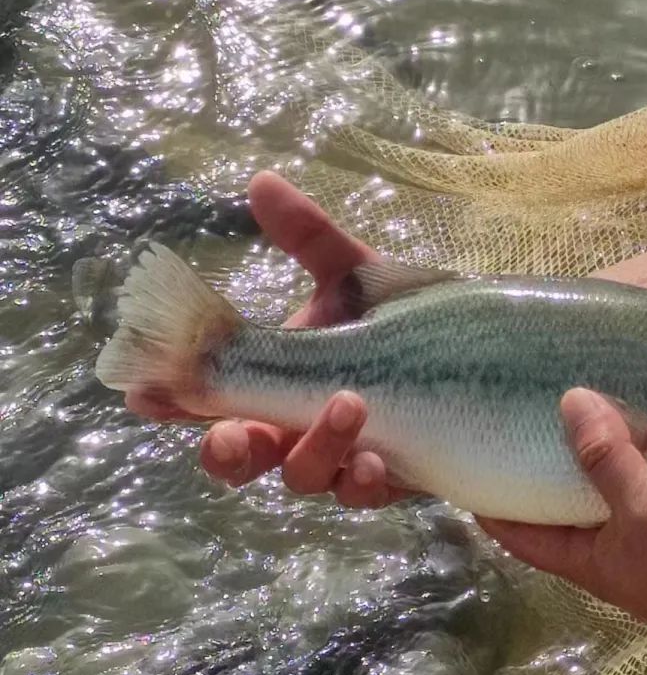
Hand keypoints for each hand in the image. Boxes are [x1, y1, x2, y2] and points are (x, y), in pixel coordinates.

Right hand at [128, 171, 409, 507]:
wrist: (473, 357)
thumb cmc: (399, 318)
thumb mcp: (353, 275)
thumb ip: (308, 236)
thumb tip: (262, 181)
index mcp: (276, 382)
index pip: (214, 398)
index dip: (176, 402)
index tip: (146, 395)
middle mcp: (297, 427)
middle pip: (243, 458)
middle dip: (229, 450)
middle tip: (230, 435)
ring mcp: (341, 458)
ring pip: (307, 476)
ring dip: (317, 447)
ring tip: (349, 403)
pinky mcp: (389, 478)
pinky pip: (365, 493)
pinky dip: (362, 479)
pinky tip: (376, 459)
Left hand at [477, 388, 646, 674]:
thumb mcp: (646, 513)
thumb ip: (606, 459)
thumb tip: (569, 399)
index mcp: (586, 555)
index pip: (517, 527)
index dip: (488, 495)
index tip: (467, 447)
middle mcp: (613, 538)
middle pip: (565, 491)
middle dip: (548, 450)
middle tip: (525, 394)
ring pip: (617, 471)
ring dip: (606, 435)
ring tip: (582, 380)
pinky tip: (645, 393)